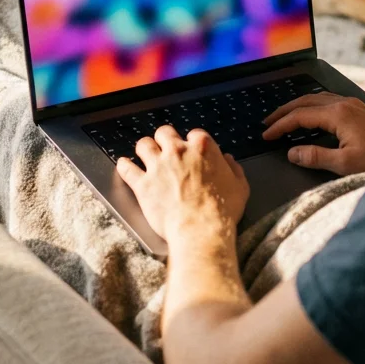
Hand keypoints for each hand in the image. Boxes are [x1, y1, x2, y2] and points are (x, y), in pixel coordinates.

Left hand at [117, 125, 249, 242]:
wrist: (200, 230)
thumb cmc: (222, 211)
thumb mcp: (240, 187)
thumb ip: (234, 169)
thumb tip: (228, 161)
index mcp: (202, 148)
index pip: (194, 134)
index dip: (193, 143)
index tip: (193, 151)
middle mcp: (177, 151)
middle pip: (165, 133)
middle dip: (165, 139)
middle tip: (166, 149)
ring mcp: (157, 166)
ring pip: (143, 144)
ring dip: (145, 148)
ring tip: (145, 154)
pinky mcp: (142, 184)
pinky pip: (126, 168)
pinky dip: (124, 166)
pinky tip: (124, 165)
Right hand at [262, 93, 364, 174]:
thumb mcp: (346, 164)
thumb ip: (316, 157)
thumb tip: (293, 153)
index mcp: (338, 115)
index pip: (299, 116)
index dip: (280, 125)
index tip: (266, 134)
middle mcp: (344, 104)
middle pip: (305, 101)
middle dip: (283, 111)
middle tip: (267, 122)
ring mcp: (353, 104)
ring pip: (316, 98)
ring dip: (297, 106)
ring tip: (284, 118)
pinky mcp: (359, 109)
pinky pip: (328, 101)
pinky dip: (312, 106)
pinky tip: (310, 116)